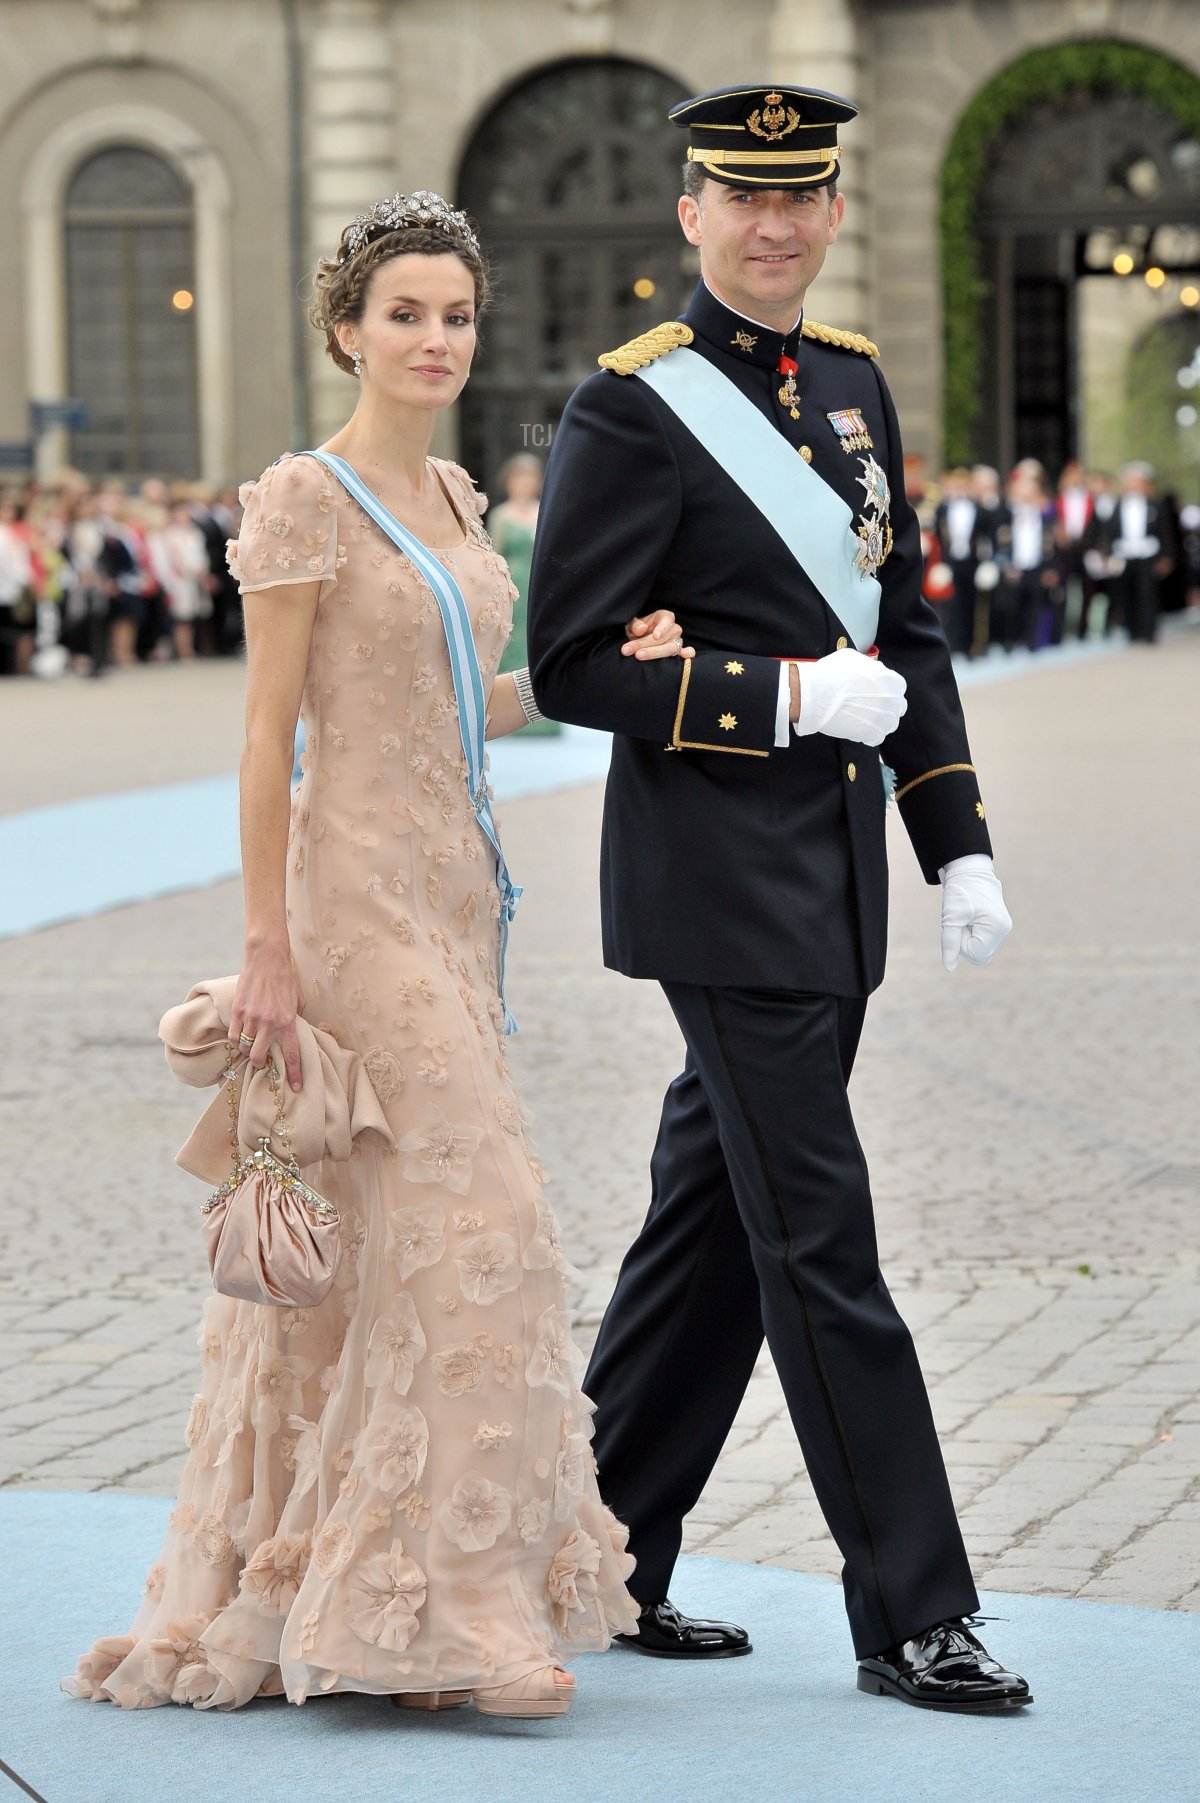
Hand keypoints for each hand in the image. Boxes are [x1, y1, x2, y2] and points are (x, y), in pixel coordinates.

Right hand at [229, 939, 304, 1088]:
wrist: (267, 958)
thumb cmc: (286, 977)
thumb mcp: (298, 1000)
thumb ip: (295, 1018)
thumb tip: (293, 1031)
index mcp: (288, 1022)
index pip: (292, 1055)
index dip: (295, 1074)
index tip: (296, 1087)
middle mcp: (269, 1023)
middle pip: (260, 1057)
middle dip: (260, 1063)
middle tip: (262, 1061)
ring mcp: (251, 1017)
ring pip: (245, 1048)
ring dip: (248, 1051)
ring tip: (251, 1046)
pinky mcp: (238, 1011)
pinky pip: (234, 1036)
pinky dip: (237, 1041)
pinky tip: (240, 1037)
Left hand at [622, 609, 693, 660]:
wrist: (639, 644)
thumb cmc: (637, 632)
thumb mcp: (632, 626)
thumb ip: (635, 625)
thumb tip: (641, 629)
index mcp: (664, 617)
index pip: (667, 620)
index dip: (662, 628)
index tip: (655, 636)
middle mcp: (674, 629)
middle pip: (664, 638)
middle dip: (645, 644)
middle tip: (630, 649)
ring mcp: (678, 641)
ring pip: (670, 648)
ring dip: (654, 653)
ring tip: (638, 655)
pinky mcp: (679, 652)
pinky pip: (689, 653)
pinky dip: (688, 654)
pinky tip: (683, 655)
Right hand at [792, 647, 906, 747]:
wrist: (817, 695)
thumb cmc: (831, 675)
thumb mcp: (853, 659)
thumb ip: (868, 667)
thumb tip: (870, 671)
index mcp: (890, 680)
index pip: (898, 687)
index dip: (886, 690)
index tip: (877, 692)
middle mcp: (892, 700)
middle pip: (897, 707)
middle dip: (886, 706)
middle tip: (869, 706)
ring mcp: (884, 719)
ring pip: (890, 724)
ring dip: (879, 722)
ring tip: (863, 719)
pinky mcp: (872, 734)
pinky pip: (877, 738)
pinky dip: (868, 735)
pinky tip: (857, 729)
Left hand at [939, 854, 1011, 970]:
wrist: (970, 871)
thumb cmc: (960, 891)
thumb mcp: (951, 917)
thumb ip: (950, 943)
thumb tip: (949, 968)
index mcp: (996, 927)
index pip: (974, 954)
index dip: (960, 942)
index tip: (958, 923)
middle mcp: (1004, 930)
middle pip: (979, 956)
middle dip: (964, 942)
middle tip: (961, 921)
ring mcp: (1002, 929)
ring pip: (980, 950)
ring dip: (967, 938)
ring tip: (966, 918)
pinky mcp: (998, 927)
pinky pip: (981, 942)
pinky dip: (971, 934)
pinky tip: (970, 919)